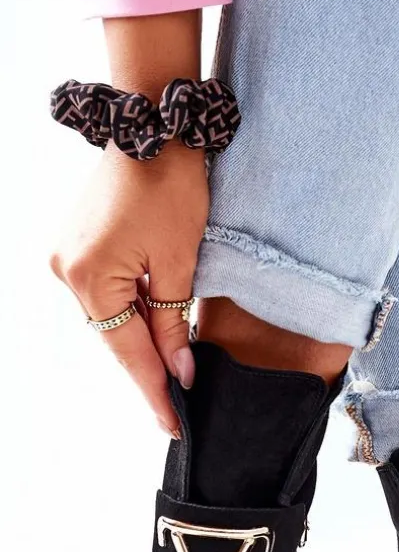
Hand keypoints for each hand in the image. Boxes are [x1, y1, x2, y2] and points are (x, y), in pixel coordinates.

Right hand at [50, 141, 209, 435]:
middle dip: (149, 368)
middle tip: (177, 406)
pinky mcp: (73, 245)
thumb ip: (173, 324)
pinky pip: (105, 294)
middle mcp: (65, 271)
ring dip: (141, 338)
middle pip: (114, 337)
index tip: (173, 425)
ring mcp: (65, 257)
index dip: (154, 391)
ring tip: (173, 370)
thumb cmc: (171, 186)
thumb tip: (178, 373)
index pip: (128, 352)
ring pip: (110, 317)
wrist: (153, 126)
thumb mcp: (180, 263)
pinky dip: (130, 310)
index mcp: (89, 277)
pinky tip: (154, 327)